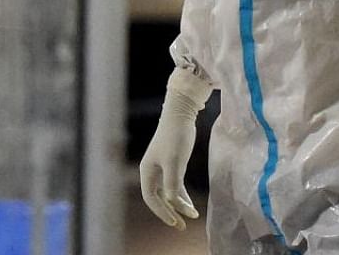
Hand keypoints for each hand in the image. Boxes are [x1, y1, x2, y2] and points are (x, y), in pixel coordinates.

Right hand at [139, 69, 209, 230]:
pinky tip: (191, 204)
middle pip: (158, 198)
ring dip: (178, 204)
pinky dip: (182, 194)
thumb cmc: (175, 137)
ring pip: (168, 192)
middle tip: (182, 225)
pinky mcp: (172, 163)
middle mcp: (152, 171)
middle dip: (170, 212)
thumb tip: (171, 202)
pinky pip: (175, 185)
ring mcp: (162, 167)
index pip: (151, 198)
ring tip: (191, 216)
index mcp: (147, 171)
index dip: (162, 212)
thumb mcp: (174, 162)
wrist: (181, 114)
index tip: (175, 221)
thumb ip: (172, 183)